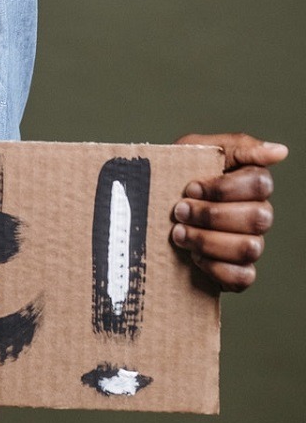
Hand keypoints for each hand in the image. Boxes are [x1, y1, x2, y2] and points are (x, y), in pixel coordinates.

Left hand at [171, 133, 287, 291]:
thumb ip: (237, 146)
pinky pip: (243, 277)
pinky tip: (193, 258)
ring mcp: (250, 245)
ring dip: (208, 240)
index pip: (261, 184)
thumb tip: (280, 151)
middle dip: (211, 215)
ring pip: (250, 247)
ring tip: (178, 233)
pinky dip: (215, 268)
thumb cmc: (173, 177)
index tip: (190, 188)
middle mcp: (257, 215)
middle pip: (258, 217)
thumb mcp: (195, 150)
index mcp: (251, 185)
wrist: (142, 212)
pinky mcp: (237, 273)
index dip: (223, 189)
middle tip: (180, 211)